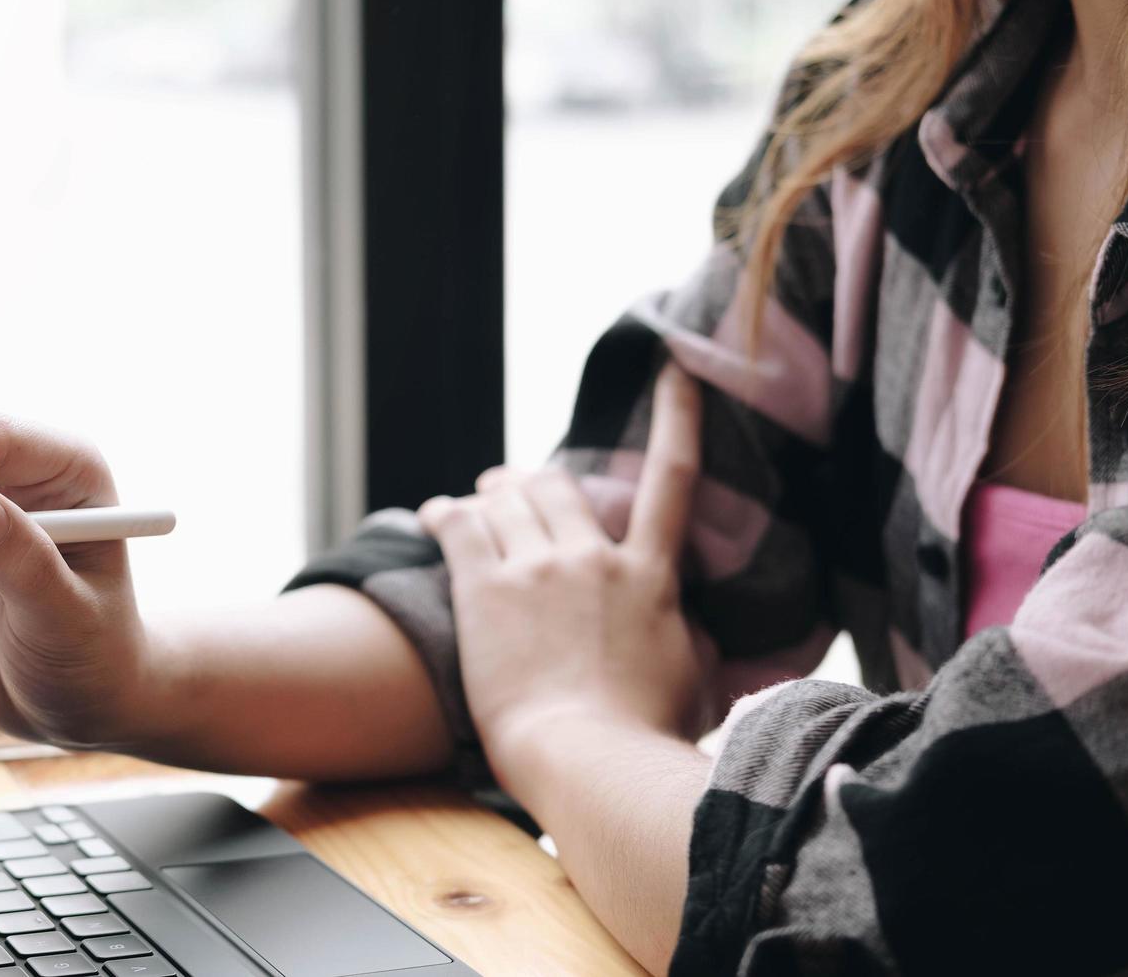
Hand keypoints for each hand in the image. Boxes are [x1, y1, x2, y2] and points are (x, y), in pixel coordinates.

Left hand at [418, 364, 711, 750]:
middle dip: (532, 481)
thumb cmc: (646, 738)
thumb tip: (690, 629)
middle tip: (508, 486)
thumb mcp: (694, 682)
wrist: (589, 759)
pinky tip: (432, 517)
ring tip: (472, 501)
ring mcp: (537, 569)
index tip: (675, 368)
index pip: (673, 478)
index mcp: (651, 577)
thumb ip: (690, 639)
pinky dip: (445, 514)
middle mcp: (594, 557)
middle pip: (558, 485)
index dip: (678, 414)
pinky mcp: (486, 590)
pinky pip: (459, 526)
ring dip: (489, 494)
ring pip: (506, 500)